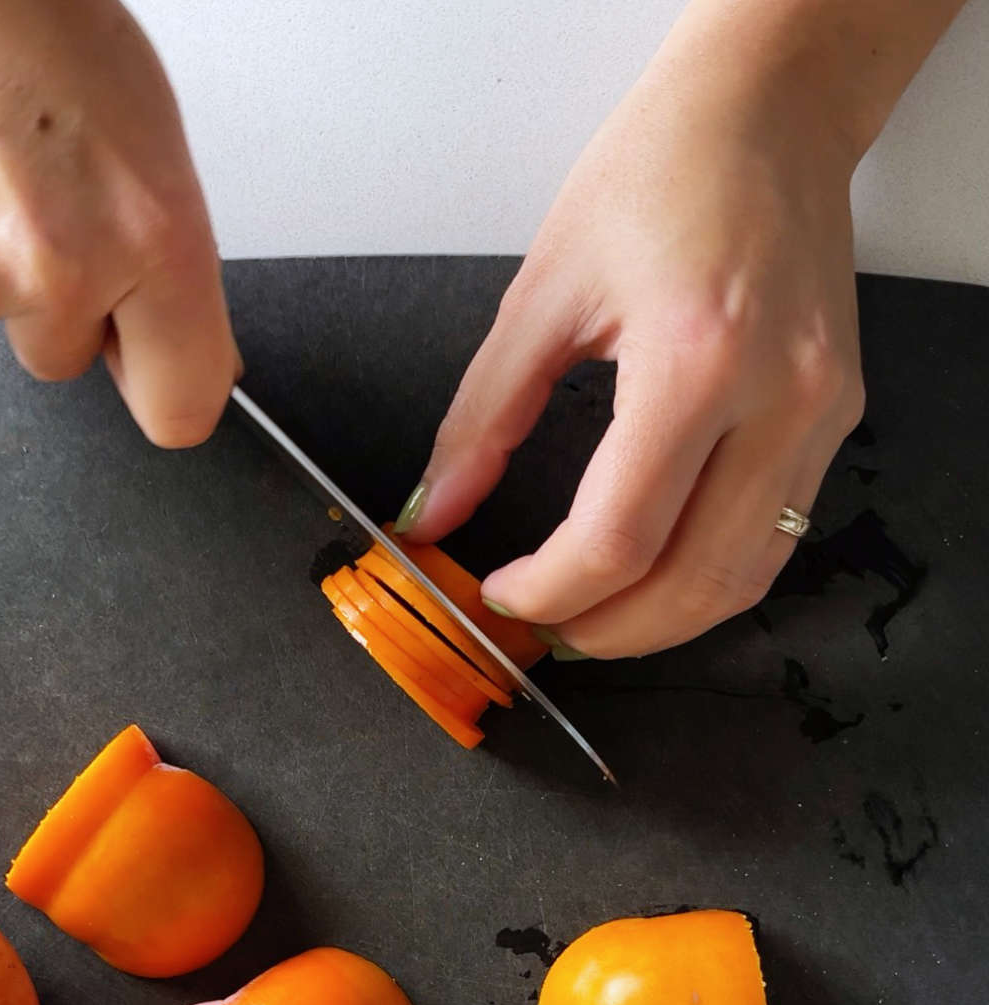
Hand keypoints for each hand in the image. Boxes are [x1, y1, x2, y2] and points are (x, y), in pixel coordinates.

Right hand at [0, 0, 236, 447]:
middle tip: (45, 208)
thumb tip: (186, 345)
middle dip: (62, 306)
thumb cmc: (31, 18)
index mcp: (151, 238)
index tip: (160, 377)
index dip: (168, 389)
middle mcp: (59, 268)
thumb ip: (169, 262)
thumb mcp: (148, 138)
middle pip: (65, 362)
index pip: (181, 407)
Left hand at [399, 9, 875, 657]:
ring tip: (593, 616)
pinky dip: (709, 578)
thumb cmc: (664, 169)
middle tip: (544, 629)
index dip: (549, 591)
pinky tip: (655, 573)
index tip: (502, 596)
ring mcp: (819, 413)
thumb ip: (481, 419)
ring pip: (746, 580)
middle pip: (691, 583)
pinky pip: (775, 538)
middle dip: (606, 630)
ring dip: (663, 622)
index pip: (619, 539)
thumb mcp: (543, 291)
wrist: (771, 111)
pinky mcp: (836, 417)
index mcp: (695, 358)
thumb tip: (432, 510)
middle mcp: (775, 396)